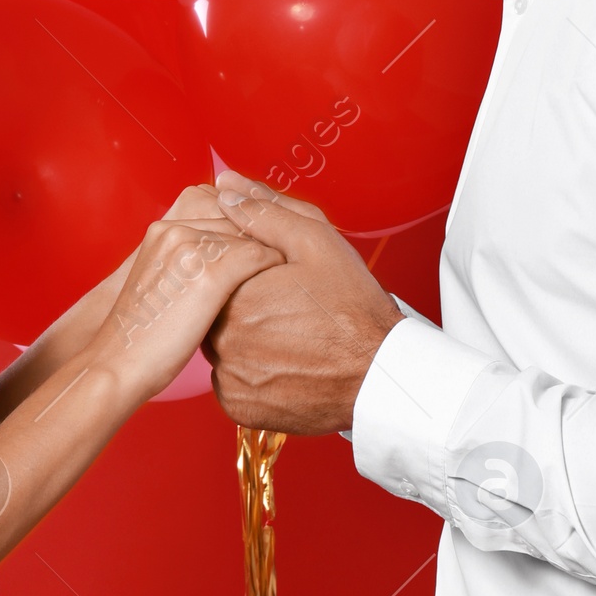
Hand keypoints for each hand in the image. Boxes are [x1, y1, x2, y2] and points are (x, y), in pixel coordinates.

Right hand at [92, 209, 284, 404]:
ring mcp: (191, 246)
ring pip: (251, 234)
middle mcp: (176, 227)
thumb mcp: (164, 281)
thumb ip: (191, 259)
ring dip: (271, 250)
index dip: (248, 226)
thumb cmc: (146, 334)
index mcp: (163, 226)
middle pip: (238, 217)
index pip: (222, 207)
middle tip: (288, 258)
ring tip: (290, 272)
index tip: (269, 243)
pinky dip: (274, 269)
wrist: (119, 364)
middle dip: (263, 235)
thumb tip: (232, 257)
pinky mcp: (209, 271)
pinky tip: (282, 287)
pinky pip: (258, 256)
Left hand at [204, 173, 403, 433]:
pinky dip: (247, 369)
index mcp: (236, 296)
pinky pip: (229, 379)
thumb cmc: (353, 308)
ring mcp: (231, 379)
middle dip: (240, 300)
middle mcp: (226, 342)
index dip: (243, 268)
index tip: (272, 276)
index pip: (215, 269)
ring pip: (219, 343)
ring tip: (284, 331)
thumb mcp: (315, 240)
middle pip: (214, 306)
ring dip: (241, 335)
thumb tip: (226, 188)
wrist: (381, 374)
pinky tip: (280, 358)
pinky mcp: (240, 408)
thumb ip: (263, 211)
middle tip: (282, 303)